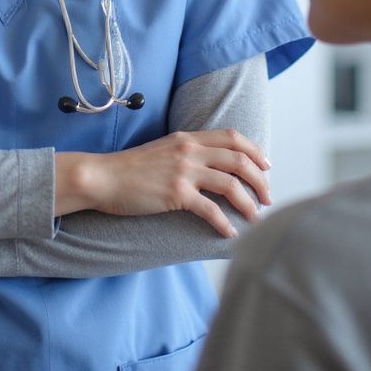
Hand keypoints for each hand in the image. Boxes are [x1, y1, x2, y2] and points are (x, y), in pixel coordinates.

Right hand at [56, 130, 271, 237]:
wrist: (103, 176)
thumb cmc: (130, 167)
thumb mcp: (164, 148)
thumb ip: (187, 151)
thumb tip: (210, 164)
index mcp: (188, 137)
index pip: (232, 137)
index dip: (254, 151)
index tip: (266, 166)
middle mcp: (189, 150)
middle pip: (238, 160)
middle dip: (259, 180)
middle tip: (268, 197)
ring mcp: (183, 171)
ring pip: (230, 184)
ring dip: (248, 203)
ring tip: (256, 217)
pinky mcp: (176, 194)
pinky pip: (210, 210)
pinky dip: (225, 223)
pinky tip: (230, 234)